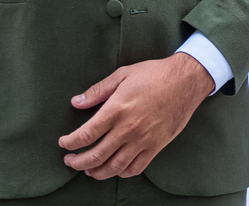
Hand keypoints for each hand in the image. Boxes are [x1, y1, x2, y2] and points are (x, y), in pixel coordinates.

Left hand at [59, 54, 212, 178]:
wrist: (185, 81)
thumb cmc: (154, 74)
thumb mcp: (122, 75)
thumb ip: (97, 91)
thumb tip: (76, 102)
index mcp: (116, 110)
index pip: (86, 134)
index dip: (70, 142)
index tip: (63, 143)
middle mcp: (127, 129)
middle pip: (96, 155)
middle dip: (77, 162)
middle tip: (69, 161)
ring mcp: (142, 141)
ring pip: (114, 167)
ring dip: (96, 172)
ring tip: (87, 170)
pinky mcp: (155, 147)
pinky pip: (135, 168)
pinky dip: (121, 173)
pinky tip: (114, 169)